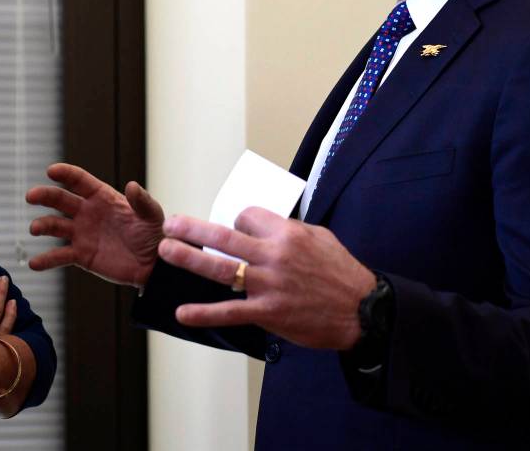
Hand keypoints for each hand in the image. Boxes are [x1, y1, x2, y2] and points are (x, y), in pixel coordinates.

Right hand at [26, 163, 164, 286]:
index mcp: (102, 196)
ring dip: (42, 226)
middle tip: (31, 196)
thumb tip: (132, 185)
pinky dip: (45, 260)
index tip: (51, 170)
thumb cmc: (153, 234)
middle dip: (45, 195)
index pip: (79, 181)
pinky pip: (59, 256)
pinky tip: (34, 263)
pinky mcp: (81, 255)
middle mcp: (87, 212)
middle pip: (60, 200)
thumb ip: (142, 201)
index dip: (65, 173)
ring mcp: (82, 234)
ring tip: (35, 228)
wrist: (153, 265)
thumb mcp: (152, 215)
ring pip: (55, 226)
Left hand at [158, 207, 376, 349]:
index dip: (236, 220)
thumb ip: (288, 230)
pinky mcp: (268, 312)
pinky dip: (204, 313)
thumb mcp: (319, 237)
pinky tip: (182, 314)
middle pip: (223, 237)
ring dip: (189, 259)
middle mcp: (274, 255)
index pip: (246, 216)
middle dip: (192, 229)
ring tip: (166, 251)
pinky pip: (230, 312)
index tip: (233, 229)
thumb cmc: (341, 272)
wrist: (363, 310)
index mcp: (286, 233)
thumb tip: (261, 224)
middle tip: (170, 224)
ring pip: (220, 269)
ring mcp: (268, 285)